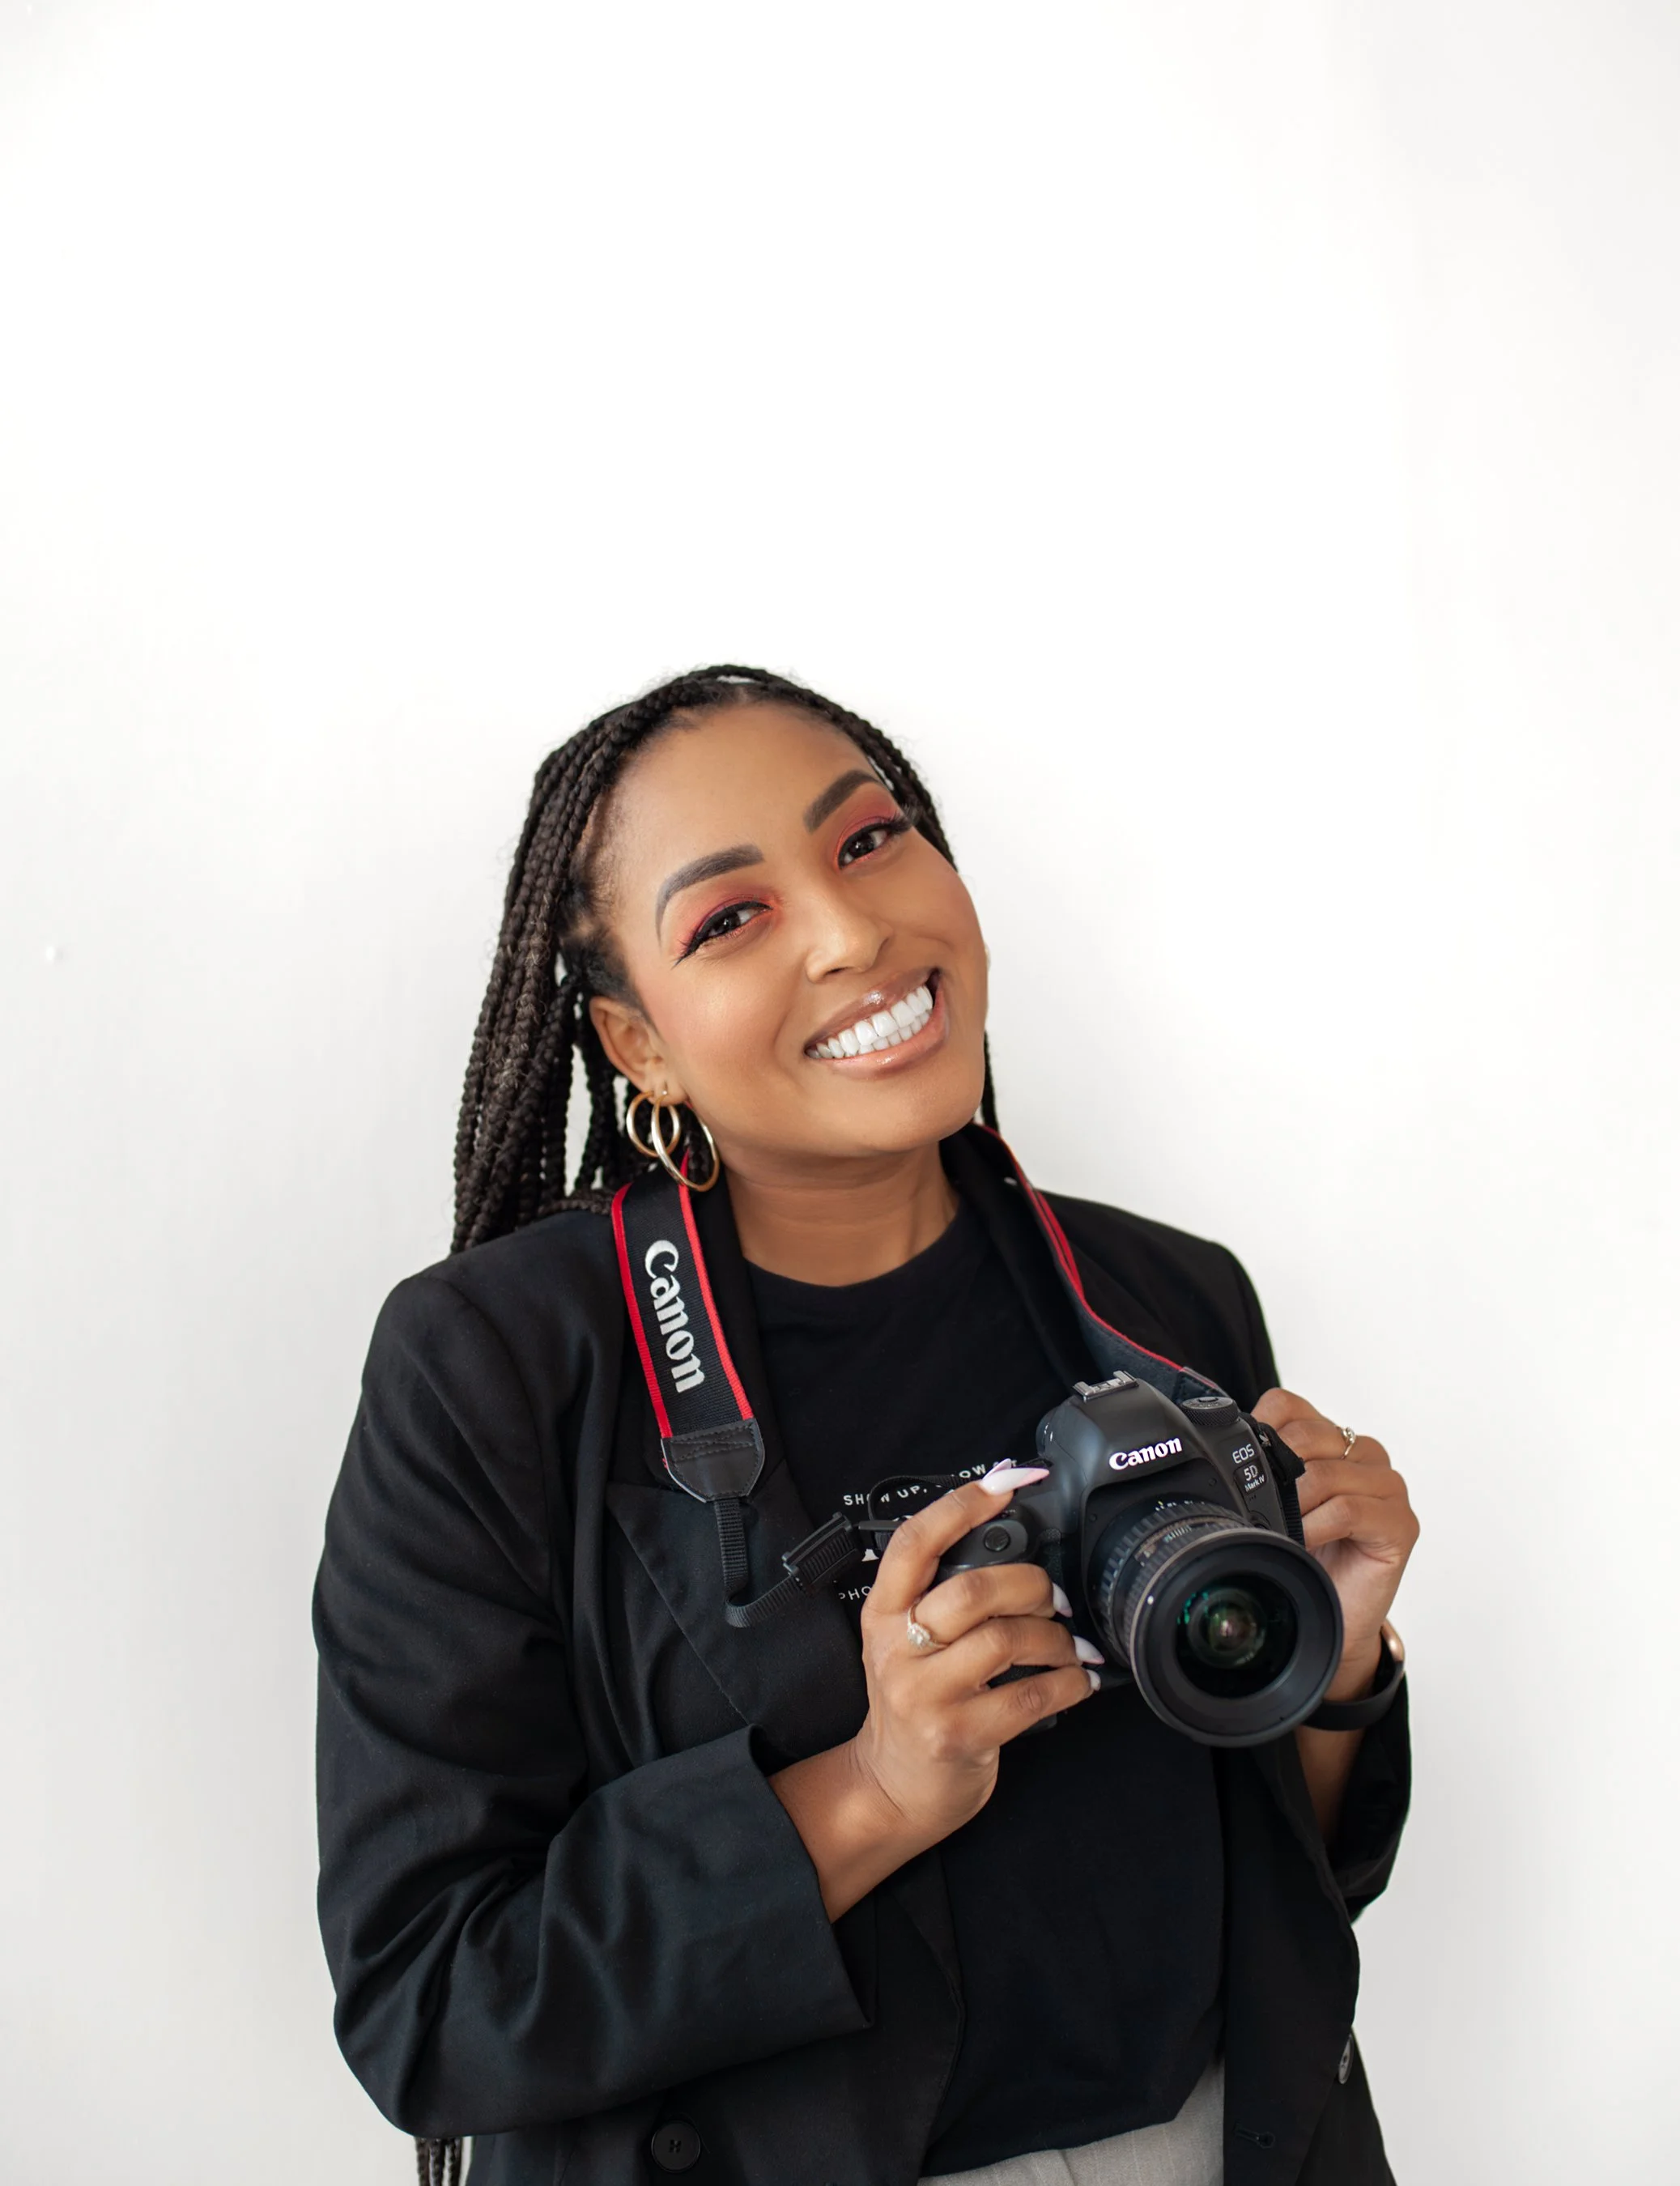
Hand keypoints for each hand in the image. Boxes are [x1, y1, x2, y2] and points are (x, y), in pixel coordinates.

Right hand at [849, 1466, 1099, 1847]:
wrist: (894, 1786)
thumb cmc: (916, 1702)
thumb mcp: (907, 1641)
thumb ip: (942, 1597)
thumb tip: (1014, 1545)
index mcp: (882, 1613)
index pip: (913, 1543)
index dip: (961, 1505)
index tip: (1006, 1481)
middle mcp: (897, 1649)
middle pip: (969, 1589)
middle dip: (1027, 1583)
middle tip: (1050, 1596)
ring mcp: (925, 1695)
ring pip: (1004, 1639)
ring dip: (1054, 1638)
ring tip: (1067, 1645)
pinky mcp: (958, 1736)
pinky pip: (1030, 1696)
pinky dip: (1068, 1683)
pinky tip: (1077, 1681)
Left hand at [1251, 1388, 1419, 1700]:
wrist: (1333, 1618)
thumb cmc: (1304, 1558)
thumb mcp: (1272, 1505)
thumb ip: (1260, 1467)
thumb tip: (1219, 1443)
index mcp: (1331, 1439)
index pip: (1288, 1405)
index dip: (1259, 1433)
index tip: (1243, 1470)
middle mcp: (1364, 1455)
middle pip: (1307, 1435)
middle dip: (1275, 1475)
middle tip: (1261, 1511)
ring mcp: (1388, 1487)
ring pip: (1328, 1472)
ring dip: (1294, 1506)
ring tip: (1282, 1532)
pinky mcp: (1401, 1523)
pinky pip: (1350, 1509)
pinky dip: (1317, 1526)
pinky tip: (1305, 1542)